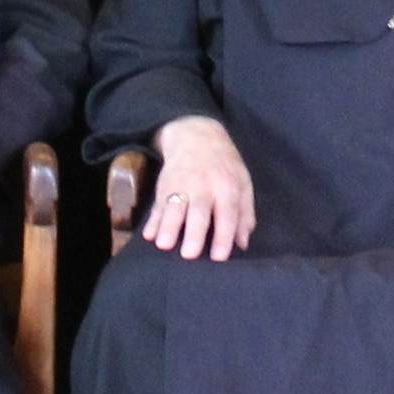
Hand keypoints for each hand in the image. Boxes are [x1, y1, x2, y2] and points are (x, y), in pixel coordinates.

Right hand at [145, 114, 254, 261]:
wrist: (197, 136)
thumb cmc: (224, 166)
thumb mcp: (242, 183)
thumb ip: (245, 213)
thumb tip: (243, 243)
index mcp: (227, 187)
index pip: (227, 213)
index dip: (224, 235)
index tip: (219, 257)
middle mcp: (204, 186)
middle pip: (199, 210)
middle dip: (193, 232)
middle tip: (189, 255)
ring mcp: (182, 185)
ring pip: (174, 206)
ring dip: (168, 225)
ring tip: (163, 244)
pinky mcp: (165, 186)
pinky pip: (158, 205)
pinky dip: (153, 220)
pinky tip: (148, 235)